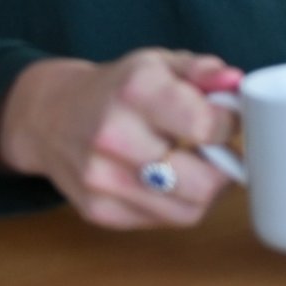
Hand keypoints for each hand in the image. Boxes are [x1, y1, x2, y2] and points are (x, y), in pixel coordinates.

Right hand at [0, 50, 243, 229]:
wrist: (50, 116)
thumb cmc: (119, 88)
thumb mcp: (160, 64)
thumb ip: (202, 71)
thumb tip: (235, 82)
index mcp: (135, 90)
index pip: (206, 125)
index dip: (231, 124)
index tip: (229, 119)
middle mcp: (113, 135)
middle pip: (203, 182)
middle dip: (226, 168)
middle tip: (223, 152)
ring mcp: (101, 178)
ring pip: (188, 210)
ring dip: (207, 191)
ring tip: (201, 166)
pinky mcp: (97, 211)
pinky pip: (163, 221)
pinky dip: (178, 204)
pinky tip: (171, 180)